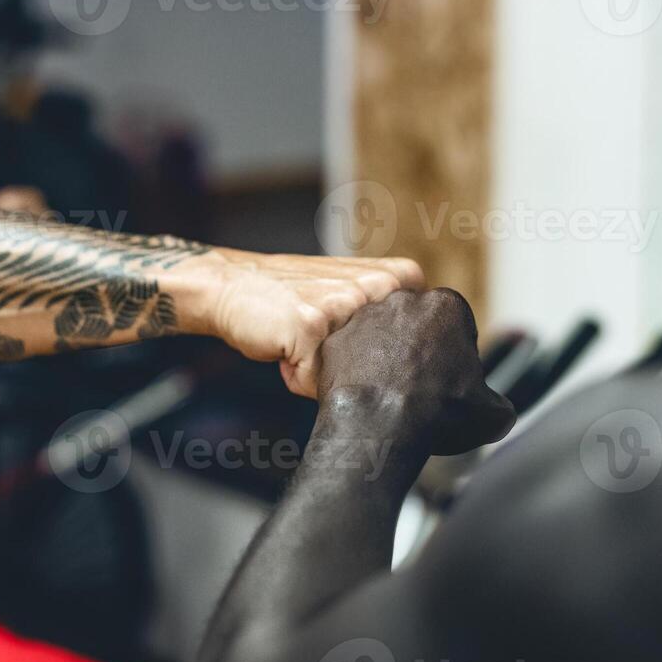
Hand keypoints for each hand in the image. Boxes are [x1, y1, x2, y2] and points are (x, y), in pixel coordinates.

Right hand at [203, 250, 425, 397]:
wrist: (234, 285)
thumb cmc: (294, 299)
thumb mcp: (355, 298)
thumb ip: (392, 326)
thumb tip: (427, 381)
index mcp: (398, 279)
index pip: (424, 348)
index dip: (388, 362)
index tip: (358, 347)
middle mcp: (379, 287)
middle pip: (388, 371)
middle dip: (355, 374)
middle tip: (324, 344)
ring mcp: (347, 303)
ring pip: (352, 380)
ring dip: (324, 375)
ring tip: (303, 344)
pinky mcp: (312, 324)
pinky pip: (315, 382)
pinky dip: (296, 377)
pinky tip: (284, 348)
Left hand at [317, 288, 515, 454]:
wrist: (382, 428)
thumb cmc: (437, 414)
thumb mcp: (492, 413)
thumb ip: (498, 403)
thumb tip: (497, 412)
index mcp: (447, 306)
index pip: (457, 325)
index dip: (457, 354)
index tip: (452, 377)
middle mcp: (403, 301)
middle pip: (417, 324)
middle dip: (420, 349)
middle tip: (422, 385)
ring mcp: (365, 317)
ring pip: (381, 335)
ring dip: (387, 357)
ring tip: (393, 393)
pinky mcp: (336, 339)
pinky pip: (350, 352)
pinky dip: (357, 370)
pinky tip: (369, 395)